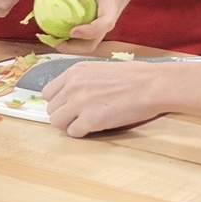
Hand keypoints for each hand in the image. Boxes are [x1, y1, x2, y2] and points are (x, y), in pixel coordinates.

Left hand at [35, 0, 137, 53]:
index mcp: (110, 1)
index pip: (105, 23)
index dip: (88, 31)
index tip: (72, 31)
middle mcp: (110, 16)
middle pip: (94, 42)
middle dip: (73, 47)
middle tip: (52, 40)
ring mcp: (107, 20)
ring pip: (92, 42)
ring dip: (73, 45)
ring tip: (53, 37)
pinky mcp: (103, 20)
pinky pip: (91, 35)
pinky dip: (76, 37)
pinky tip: (62, 28)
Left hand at [45, 60, 164, 136]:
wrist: (152, 85)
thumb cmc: (133, 76)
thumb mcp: (101, 69)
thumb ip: (82, 80)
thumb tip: (70, 95)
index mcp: (75, 71)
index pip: (48, 92)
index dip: (59, 101)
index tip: (71, 105)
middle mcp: (73, 85)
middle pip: (51, 109)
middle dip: (64, 114)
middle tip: (82, 115)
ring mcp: (79, 103)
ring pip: (56, 122)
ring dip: (70, 124)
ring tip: (88, 121)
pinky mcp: (89, 120)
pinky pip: (73, 133)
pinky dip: (83, 132)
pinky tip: (98, 125)